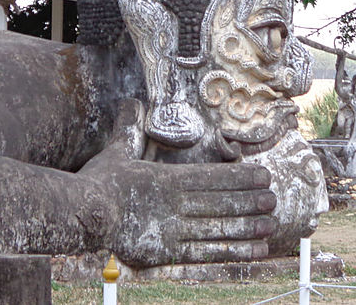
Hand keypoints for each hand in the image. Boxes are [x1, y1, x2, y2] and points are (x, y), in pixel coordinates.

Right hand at [81, 100, 276, 266]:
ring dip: (247, 226)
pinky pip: (207, 253)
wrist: (81, 216)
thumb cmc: (97, 183)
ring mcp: (174, 230)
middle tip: (274, 198)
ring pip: (218, 228)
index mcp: (167, 180)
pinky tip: (252, 249)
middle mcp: (175, 204)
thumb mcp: (115, 151)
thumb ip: (128, 128)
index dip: (238, 177)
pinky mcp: (169, 252)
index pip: (211, 178)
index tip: (261, 174)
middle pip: (220, 202)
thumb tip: (131, 101)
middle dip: (249, 200)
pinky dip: (233, 251)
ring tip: (270, 223)